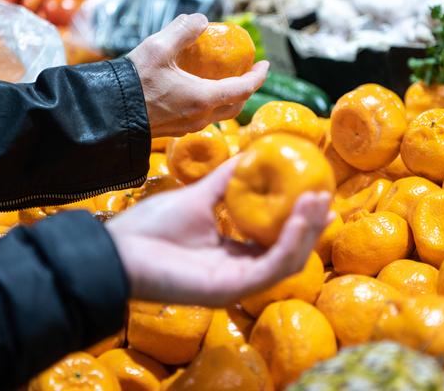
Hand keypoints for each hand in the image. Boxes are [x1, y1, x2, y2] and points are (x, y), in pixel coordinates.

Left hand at [106, 158, 332, 306]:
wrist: (119, 249)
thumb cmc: (153, 226)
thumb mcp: (199, 196)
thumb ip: (227, 180)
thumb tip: (252, 153)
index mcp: (233, 253)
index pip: (277, 240)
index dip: (301, 220)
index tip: (319, 195)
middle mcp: (240, 271)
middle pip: (288, 251)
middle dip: (311, 224)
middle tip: (325, 196)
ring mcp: (237, 283)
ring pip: (288, 261)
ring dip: (307, 230)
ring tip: (318, 201)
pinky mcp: (231, 289)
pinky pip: (272, 267)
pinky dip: (290, 241)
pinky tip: (299, 217)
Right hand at [127, 14, 268, 137]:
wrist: (107, 114)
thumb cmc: (133, 82)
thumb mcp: (159, 48)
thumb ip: (183, 30)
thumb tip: (202, 20)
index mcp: (204, 99)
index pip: (243, 89)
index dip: (258, 76)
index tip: (265, 64)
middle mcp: (201, 117)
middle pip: (236, 105)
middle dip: (247, 88)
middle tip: (250, 72)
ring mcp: (189, 127)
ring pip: (220, 114)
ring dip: (230, 97)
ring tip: (228, 79)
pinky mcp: (176, 130)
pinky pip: (204, 117)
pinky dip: (213, 103)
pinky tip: (201, 90)